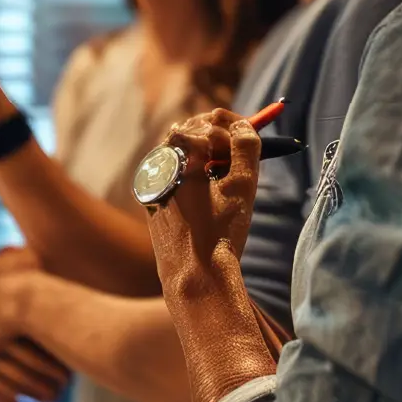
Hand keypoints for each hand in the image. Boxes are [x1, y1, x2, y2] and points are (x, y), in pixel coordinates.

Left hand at [149, 108, 261, 271]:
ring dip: (205, 153)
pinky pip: (172, 173)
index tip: (249, 128)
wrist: (193, 277)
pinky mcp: (151, 200)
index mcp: (178, 156)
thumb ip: (245, 146)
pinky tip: (210, 188)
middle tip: (241, 143)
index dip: (232, 124)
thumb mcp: (242, 185)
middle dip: (217, 135)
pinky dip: (192, 171)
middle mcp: (157, 165)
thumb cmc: (220, 232)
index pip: (207, 123)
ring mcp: (151, 183)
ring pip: (180, 153)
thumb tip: (244, 126)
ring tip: (229, 167)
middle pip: (190, 133)